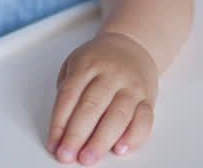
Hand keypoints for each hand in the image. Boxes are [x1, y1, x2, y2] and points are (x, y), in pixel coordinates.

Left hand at [48, 31, 158, 164]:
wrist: (133, 46)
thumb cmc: (99, 61)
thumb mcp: (75, 63)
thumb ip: (67, 90)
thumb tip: (61, 126)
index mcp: (87, 65)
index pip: (69, 95)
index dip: (59, 122)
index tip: (54, 144)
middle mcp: (111, 75)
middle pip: (92, 106)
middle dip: (77, 135)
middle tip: (67, 156)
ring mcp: (131, 87)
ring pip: (118, 115)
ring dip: (101, 140)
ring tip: (88, 158)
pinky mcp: (148, 99)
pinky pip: (144, 119)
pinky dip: (134, 137)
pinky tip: (120, 149)